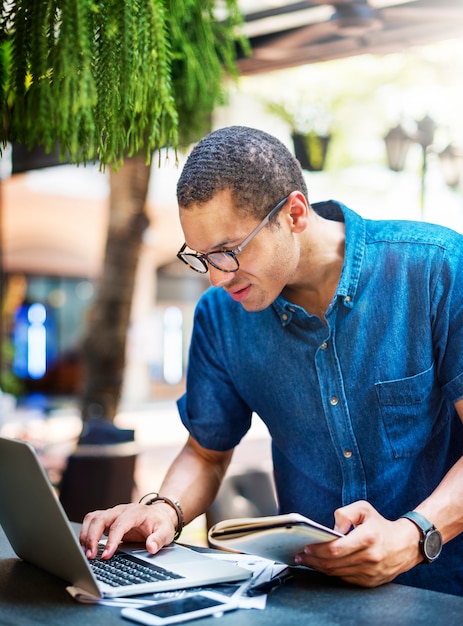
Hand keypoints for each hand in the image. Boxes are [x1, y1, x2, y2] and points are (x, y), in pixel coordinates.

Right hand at [79, 501, 177, 559]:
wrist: (158, 515)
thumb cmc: (160, 524)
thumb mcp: (166, 532)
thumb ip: (159, 539)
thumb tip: (151, 547)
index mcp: (136, 512)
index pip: (120, 524)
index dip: (111, 540)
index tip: (106, 555)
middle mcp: (121, 510)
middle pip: (101, 518)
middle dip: (92, 537)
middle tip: (90, 556)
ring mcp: (113, 513)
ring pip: (93, 518)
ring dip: (86, 535)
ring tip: (86, 554)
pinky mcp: (107, 518)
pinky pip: (91, 521)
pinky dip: (85, 533)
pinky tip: (86, 547)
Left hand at [294, 500, 421, 587]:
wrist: (405, 545)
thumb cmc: (380, 525)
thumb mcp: (364, 509)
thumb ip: (345, 513)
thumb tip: (333, 528)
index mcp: (367, 538)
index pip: (336, 549)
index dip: (318, 549)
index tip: (306, 546)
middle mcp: (369, 557)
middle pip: (333, 563)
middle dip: (313, 560)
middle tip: (300, 556)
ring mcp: (370, 572)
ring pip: (337, 573)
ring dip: (319, 568)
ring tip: (307, 560)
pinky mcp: (370, 582)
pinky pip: (345, 579)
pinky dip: (332, 573)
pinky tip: (323, 566)